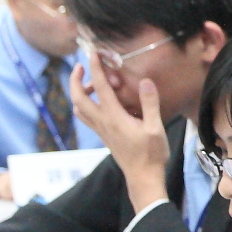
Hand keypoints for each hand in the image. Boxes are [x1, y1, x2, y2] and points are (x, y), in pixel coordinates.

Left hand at [69, 51, 169, 209]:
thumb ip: (149, 103)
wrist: (142, 177)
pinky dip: (85, 104)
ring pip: (79, 108)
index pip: (100, 88)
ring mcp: (101, 130)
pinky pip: (86, 116)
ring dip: (79, 92)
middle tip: (83, 66)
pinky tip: (98, 101)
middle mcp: (102, 122)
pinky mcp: (103, 135)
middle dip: (76, 80)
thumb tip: (145, 81)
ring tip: (91, 82)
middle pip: (78, 98)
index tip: (93, 54)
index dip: (95, 69)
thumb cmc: (151, 154)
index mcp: (114, 117)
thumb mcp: (155, 127)